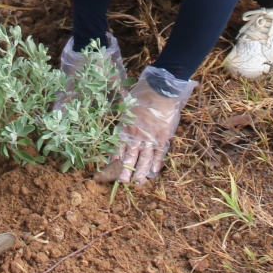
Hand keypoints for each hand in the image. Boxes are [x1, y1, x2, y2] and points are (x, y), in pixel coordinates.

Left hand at [96, 70, 192, 184]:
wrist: (160, 90)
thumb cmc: (142, 93)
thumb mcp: (126, 103)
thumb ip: (122, 113)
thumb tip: (114, 117)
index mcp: (125, 127)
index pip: (117, 148)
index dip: (114, 160)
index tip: (110, 170)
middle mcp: (135, 135)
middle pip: (129, 157)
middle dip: (125, 171)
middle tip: (123, 182)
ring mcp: (149, 138)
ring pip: (144, 159)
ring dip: (140, 172)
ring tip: (137, 182)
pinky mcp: (162, 137)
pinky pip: (158, 154)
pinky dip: (156, 163)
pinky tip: (153, 172)